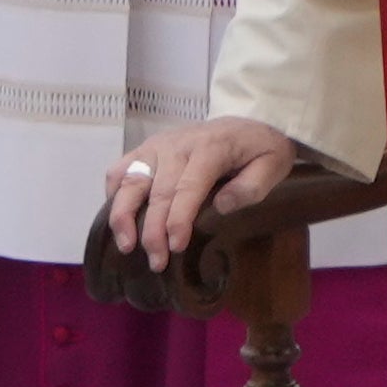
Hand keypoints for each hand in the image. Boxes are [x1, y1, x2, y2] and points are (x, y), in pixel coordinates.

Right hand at [106, 116, 308, 269]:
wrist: (245, 124)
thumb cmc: (259, 151)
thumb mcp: (273, 165)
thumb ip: (252, 186)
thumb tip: (221, 206)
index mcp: (210, 148)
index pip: (188, 186)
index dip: (178, 219)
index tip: (176, 246)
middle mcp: (178, 145)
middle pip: (157, 190)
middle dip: (153, 230)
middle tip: (157, 261)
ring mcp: (157, 146)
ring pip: (130, 179)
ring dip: (123, 215)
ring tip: (126, 246)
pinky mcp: (146, 149)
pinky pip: (119, 170)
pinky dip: (114, 196)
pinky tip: (119, 221)